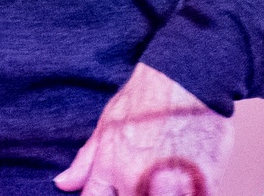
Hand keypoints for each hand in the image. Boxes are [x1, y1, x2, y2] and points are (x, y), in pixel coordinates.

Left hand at [58, 63, 229, 195]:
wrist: (186, 80)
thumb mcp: (107, 125)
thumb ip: (86, 161)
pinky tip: (190, 177)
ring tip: (169, 174)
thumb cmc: (145, 99)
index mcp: (110, 169)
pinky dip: (192, 192)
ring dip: (167, 193)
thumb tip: (62, 183)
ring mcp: (170, 187)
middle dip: (137, 193)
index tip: (119, 189)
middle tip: (150, 173)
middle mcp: (136, 182)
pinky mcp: (202, 186)